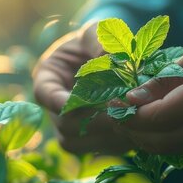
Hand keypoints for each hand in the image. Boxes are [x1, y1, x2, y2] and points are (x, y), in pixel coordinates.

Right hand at [33, 22, 135, 153]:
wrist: (111, 58)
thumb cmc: (98, 40)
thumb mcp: (96, 32)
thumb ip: (98, 41)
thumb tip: (109, 57)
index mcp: (47, 79)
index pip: (45, 95)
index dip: (60, 101)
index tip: (81, 102)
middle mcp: (54, 108)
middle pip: (64, 125)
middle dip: (93, 120)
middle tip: (121, 111)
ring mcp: (70, 128)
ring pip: (79, 143)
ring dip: (106, 134)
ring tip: (132, 120)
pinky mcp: (89, 141)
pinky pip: (96, 150)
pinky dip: (116, 142)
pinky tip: (137, 128)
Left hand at [116, 9, 182, 152]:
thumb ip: (169, 76)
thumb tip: (133, 99)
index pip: (165, 115)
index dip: (133, 114)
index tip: (114, 101)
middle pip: (167, 141)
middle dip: (134, 131)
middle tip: (114, 113)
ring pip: (177, 148)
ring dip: (147, 138)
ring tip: (128, 116)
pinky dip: (166, 136)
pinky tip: (152, 119)